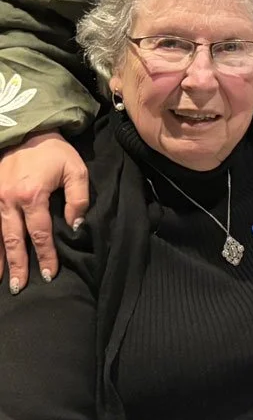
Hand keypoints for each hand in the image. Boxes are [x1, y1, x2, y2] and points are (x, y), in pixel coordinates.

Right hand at [0, 132, 89, 292]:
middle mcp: (8, 200)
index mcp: (33, 195)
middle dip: (17, 265)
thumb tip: (75, 226)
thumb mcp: (76, 170)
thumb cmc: (54, 152)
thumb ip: (78, 199)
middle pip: (13, 240)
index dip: (45, 255)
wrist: (26, 131)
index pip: (40, 233)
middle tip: (19, 287)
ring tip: (1, 280)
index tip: (48, 274)